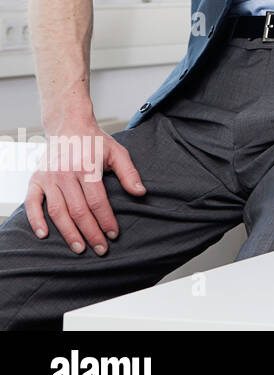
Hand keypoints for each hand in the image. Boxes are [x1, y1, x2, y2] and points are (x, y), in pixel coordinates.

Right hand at [25, 116, 146, 254]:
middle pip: (79, 210)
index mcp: (87, 167)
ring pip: (58, 211)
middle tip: (100, 249)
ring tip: (80, 248)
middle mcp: (66, 173)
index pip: (97, 201)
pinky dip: (36, 220)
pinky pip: (32, 203)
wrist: (68, 125)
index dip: (106, 220)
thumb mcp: (117, 152)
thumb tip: (141, 193)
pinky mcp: (36, 179)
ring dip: (68, 232)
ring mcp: (49, 177)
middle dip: (90, 233)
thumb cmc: (95, 141)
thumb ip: (129, 173)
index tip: (113, 235)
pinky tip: (44, 235)